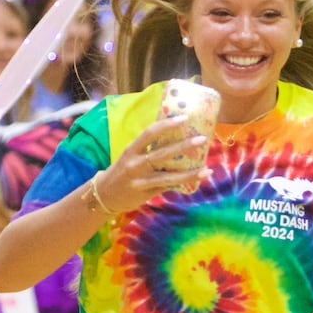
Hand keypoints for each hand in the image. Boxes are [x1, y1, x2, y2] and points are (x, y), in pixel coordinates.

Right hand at [95, 118, 210, 211]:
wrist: (105, 195)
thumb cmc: (123, 170)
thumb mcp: (131, 155)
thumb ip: (149, 148)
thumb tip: (176, 136)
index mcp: (131, 150)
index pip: (149, 133)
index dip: (167, 124)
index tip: (184, 118)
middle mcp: (135, 164)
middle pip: (162, 154)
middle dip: (183, 146)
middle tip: (202, 139)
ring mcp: (141, 181)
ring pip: (168, 177)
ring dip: (189, 173)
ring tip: (207, 169)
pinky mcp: (146, 194)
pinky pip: (168, 187)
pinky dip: (184, 183)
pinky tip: (198, 179)